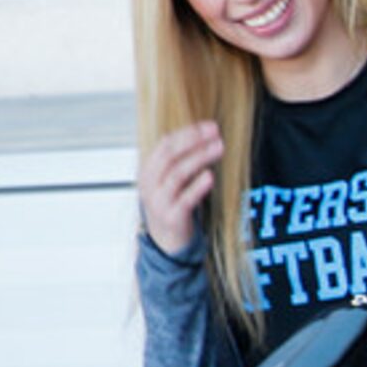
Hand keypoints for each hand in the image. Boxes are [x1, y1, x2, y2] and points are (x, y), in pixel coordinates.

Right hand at [139, 120, 224, 255]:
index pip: (165, 144)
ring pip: (177, 174)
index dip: (187, 133)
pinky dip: (197, 186)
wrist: (165, 240)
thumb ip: (179, 160)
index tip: (209, 126)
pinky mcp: (172, 216)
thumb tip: (203, 135)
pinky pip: (184, 199)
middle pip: (169, 155)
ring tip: (218, 148)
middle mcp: (150, 184)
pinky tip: (210, 176)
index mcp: (148, 170)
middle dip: (193, 141)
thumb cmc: (170, 204)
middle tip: (215, 132)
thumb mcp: (169, 180)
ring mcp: (159, 201)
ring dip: (199, 158)